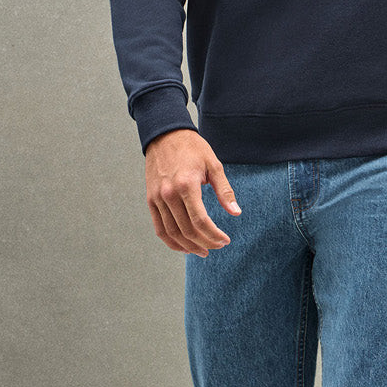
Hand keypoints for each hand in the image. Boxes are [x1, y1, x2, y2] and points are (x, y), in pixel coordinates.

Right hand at [144, 129, 240, 257]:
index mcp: (186, 185)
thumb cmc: (192, 149)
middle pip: (187, 230)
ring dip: (188, 246)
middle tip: (217, 247)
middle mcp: (169, 194)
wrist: (165, 135)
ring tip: (202, 251)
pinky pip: (159, 228)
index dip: (214, 235)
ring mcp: (157, 198)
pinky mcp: (150, 200)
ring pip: (172, 233)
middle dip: (205, 243)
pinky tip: (184, 246)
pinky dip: (171, 241)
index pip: (201, 221)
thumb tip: (236, 212)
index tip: (225, 241)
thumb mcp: (214, 165)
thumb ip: (225, 190)